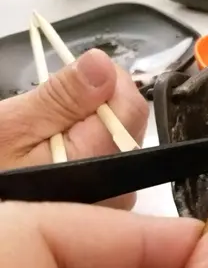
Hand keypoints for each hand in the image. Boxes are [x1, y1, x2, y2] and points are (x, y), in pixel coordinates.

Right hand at [0, 49, 148, 208]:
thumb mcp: (14, 127)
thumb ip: (62, 98)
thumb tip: (102, 64)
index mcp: (101, 163)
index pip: (132, 106)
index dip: (108, 81)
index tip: (77, 77)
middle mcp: (121, 186)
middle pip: (130, 124)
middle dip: (99, 105)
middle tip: (55, 109)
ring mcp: (119, 198)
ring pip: (122, 140)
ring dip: (93, 126)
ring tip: (52, 133)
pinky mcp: (111, 202)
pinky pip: (112, 161)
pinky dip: (91, 147)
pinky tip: (61, 152)